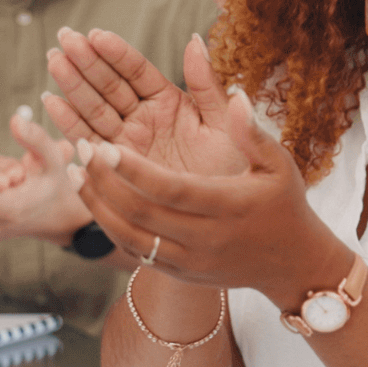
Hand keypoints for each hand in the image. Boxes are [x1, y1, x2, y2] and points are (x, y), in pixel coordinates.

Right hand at [43, 27, 248, 176]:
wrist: (223, 216)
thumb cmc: (232, 167)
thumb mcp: (223, 121)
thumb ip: (206, 83)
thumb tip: (194, 40)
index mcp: (169, 101)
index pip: (137, 71)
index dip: (116, 53)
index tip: (96, 35)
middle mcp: (143, 118)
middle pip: (109, 84)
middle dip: (85, 61)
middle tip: (64, 38)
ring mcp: (127, 141)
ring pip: (94, 108)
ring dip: (72, 85)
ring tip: (54, 60)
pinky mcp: (114, 165)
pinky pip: (88, 140)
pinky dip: (69, 123)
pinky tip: (51, 101)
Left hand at [73, 86, 347, 304]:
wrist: (291, 263)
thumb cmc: (283, 203)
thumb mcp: (278, 164)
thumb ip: (251, 132)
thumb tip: (236, 93)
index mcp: (230, 206)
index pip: (171, 190)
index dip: (134, 171)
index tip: (104, 146)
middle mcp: (206, 238)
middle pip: (141, 214)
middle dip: (104, 181)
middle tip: (82, 148)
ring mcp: (190, 260)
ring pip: (129, 237)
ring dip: (97, 203)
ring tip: (76, 170)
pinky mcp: (179, 272)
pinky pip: (133, 252)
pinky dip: (107, 225)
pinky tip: (92, 197)